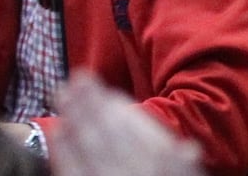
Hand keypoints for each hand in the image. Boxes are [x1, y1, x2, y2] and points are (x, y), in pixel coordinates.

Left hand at [48, 74, 203, 175]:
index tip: (99, 87)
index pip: (134, 131)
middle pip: (106, 134)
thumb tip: (188, 150)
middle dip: (88, 105)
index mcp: (158, 166)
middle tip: (72, 81)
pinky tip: (60, 134)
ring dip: (74, 120)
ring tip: (62, 99)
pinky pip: (73, 173)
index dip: (113, 106)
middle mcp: (132, 172)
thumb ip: (183, 168)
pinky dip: (64, 152)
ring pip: (87, 150)